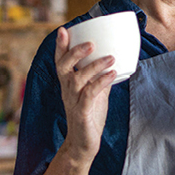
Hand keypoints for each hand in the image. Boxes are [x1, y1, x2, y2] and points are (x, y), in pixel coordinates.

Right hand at [54, 26, 116, 159]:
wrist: (84, 144)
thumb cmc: (89, 117)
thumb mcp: (96, 94)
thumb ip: (101, 79)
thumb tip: (113, 62)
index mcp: (68, 85)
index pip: (60, 62)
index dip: (60, 47)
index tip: (63, 30)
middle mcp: (67, 91)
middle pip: (64, 67)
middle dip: (75, 52)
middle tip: (91, 43)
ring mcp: (73, 102)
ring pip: (78, 79)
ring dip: (94, 66)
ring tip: (111, 58)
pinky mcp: (82, 112)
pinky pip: (89, 94)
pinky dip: (101, 82)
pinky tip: (112, 74)